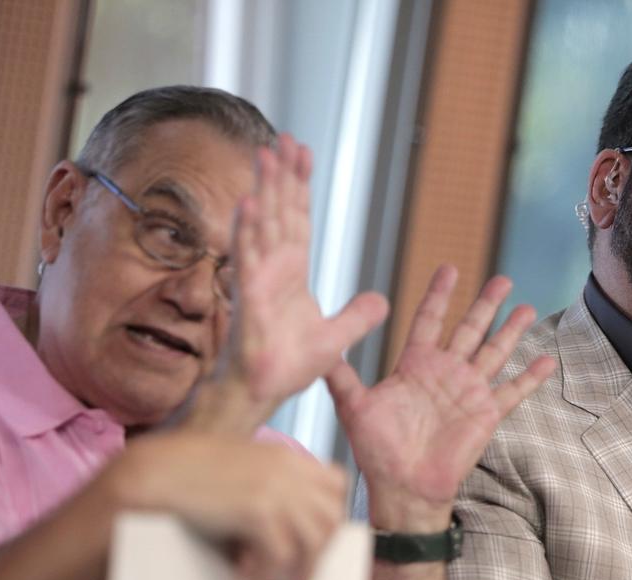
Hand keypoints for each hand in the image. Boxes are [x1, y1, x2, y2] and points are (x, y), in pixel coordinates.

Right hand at [108, 432, 346, 579]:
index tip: (310, 540)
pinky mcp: (258, 509)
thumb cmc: (185, 475)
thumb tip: (288, 534)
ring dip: (294, 570)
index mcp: (285, 456)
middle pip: (332, 518)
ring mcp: (276, 488)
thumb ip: (267, 487)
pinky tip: (241, 576)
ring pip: (315, 542)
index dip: (329, 516)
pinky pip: (282, 556)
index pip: (336, 484)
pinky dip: (266, 574)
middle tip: (292, 577)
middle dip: (317, 553)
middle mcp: (288, 469)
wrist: (152, 470)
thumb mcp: (238, 470)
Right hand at [226, 133, 387, 413]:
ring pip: (263, 225)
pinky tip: (249, 202)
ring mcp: (257, 280)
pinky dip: (248, 230)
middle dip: (281, 174)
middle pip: (279, 211)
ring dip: (264, 189)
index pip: (298, 219)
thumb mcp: (336, 339)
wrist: (264, 390)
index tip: (302, 153)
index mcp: (291, 273)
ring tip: (266, 154)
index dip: (299, 186)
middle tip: (283, 137)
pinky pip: (248, 259)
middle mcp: (272, 269)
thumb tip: (383, 301)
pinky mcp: (248, 298)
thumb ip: (358, 317)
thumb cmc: (288, 365)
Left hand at [326, 265, 554, 531]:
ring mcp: (468, 391)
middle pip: (469, 328)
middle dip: (485, 303)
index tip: (449, 268)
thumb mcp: (355, 408)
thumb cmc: (377, 451)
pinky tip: (547, 359)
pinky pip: (512, 391)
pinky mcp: (486, 414)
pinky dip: (530, 376)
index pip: (429, 320)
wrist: (403, 488)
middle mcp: (445, 373)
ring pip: (494, 352)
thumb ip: (342, 377)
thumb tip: (321, 349)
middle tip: (501, 279)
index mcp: (415, 365)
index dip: (439, 294)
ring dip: (511, 330)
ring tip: (527, 307)